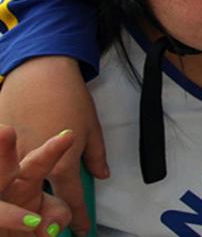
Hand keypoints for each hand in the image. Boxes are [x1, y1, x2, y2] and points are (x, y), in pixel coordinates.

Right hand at [0, 57, 107, 235]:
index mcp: (62, 166)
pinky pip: (2, 167)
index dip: (78, 217)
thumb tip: (102, 175)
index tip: (80, 230)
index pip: (72, 200)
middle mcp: (33, 169)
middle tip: (49, 225)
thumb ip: (96, 156)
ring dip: (19, 198)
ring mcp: (10, 159)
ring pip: (13, 187)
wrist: (40, 71)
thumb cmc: (71, 97)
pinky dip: (6, 172)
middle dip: (41, 217)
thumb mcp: (91, 127)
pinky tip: (8, 176)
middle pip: (38, 202)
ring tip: (25, 209)